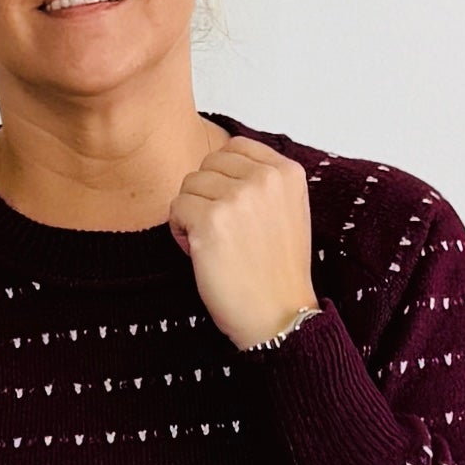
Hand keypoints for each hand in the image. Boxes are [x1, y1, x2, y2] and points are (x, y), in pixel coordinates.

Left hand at [167, 132, 315, 349]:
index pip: (234, 148)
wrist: (280, 316)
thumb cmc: (278, 273)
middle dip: (206, 196)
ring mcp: (238, 197)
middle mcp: (265, 178)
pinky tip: (199, 253)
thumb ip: (264, 182)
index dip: (223, 179)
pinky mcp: (211, 220)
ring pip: (189, 184)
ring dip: (192, 214)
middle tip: (221, 232)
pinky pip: (176, 208)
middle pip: (208, 165)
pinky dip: (180, 232)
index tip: (232, 210)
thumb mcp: (288, 212)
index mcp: (287, 172)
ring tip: (212, 244)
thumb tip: (221, 166)